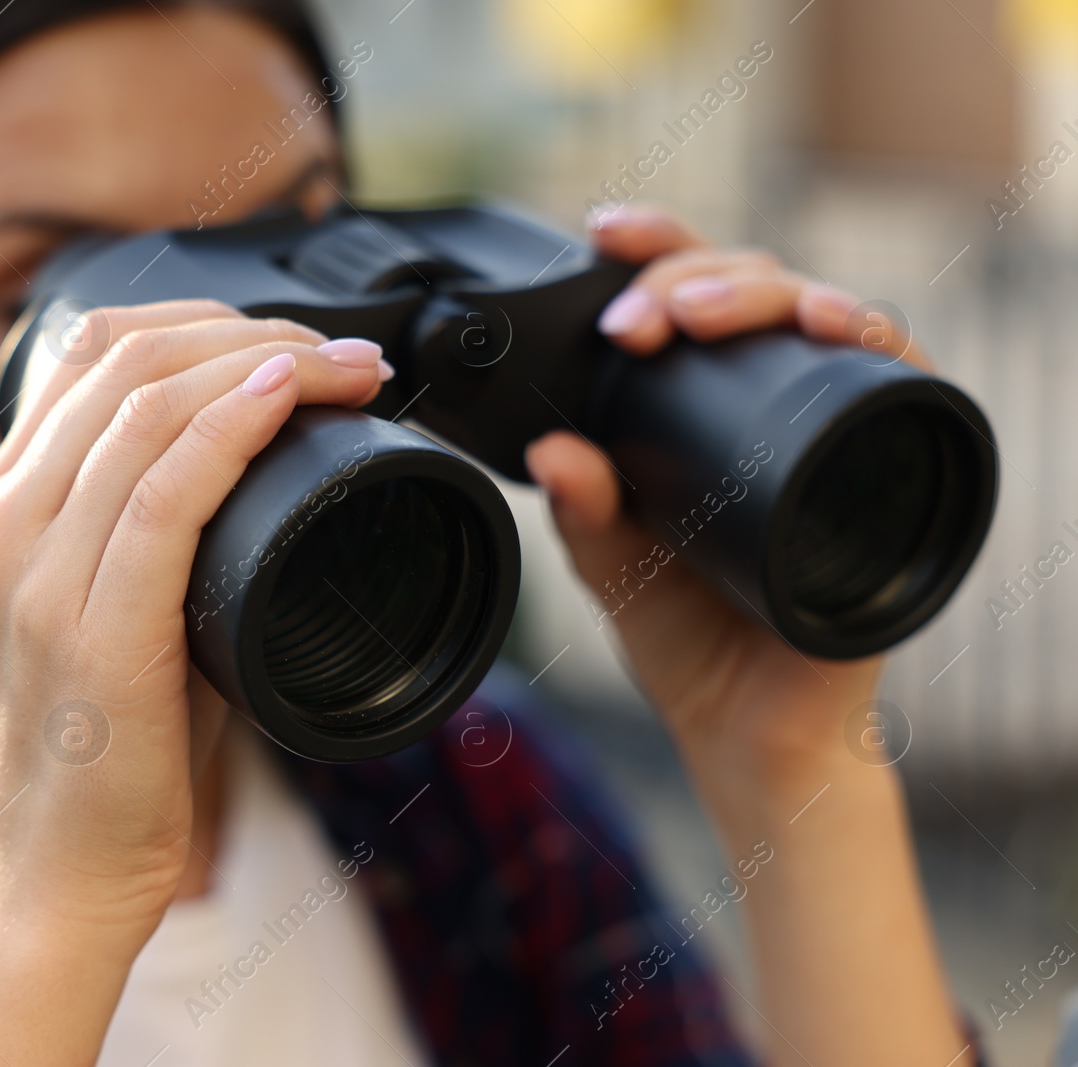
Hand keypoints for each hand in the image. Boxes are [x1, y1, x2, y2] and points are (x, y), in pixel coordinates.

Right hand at [0, 301, 385, 939]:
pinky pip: (162, 494)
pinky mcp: (86, 631)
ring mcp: (32, 573)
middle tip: (345, 356)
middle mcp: (1, 522)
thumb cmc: (104, 763)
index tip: (299, 344)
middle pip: (124, 357)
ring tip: (352, 371)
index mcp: (1, 509)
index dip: (204, 322)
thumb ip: (162, 542)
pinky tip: (289, 395)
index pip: (91, 350)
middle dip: (251, 331)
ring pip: (147, 406)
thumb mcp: (118, 619)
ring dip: (268, 362)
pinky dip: (235, 426)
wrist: (49, 888)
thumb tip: (269, 480)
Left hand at [525, 206, 926, 808]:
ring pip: (819, 311)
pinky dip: (872, 339)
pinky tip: (833, 323)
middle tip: (637, 317)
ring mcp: (835, 423)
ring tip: (698, 315)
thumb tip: (549, 450)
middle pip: (751, 287)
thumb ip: (582, 512)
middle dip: (690, 277)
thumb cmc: (686, 640)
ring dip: (762, 293)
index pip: (690, 297)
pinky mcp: (892, 460)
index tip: (602, 231)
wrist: (751, 728)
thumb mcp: (613, 566)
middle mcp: (773, 401)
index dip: (657, 249)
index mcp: (704, 406)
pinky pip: (900, 378)